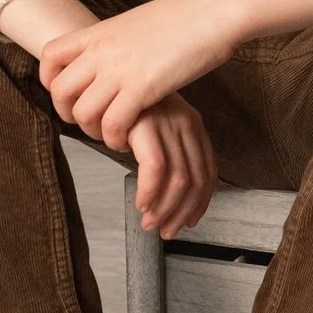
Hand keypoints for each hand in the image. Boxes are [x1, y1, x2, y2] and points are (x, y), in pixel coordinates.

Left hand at [41, 0, 238, 149]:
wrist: (212, 12)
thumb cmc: (186, 18)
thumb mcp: (138, 23)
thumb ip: (118, 41)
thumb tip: (116, 56)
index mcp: (99, 32)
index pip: (50, 55)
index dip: (49, 79)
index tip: (66, 93)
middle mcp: (102, 51)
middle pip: (60, 91)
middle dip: (69, 114)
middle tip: (89, 122)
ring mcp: (119, 70)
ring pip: (83, 113)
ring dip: (94, 131)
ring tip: (112, 134)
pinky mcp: (141, 89)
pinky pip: (112, 124)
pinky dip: (115, 138)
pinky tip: (129, 138)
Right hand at [128, 94, 215, 239]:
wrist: (104, 82)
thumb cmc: (125, 110)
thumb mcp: (153, 131)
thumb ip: (167, 156)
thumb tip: (169, 198)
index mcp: (193, 126)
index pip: (208, 172)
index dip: (200, 203)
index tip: (188, 222)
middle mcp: (186, 124)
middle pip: (196, 180)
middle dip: (181, 212)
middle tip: (166, 231)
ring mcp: (169, 123)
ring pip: (179, 179)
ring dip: (164, 208)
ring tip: (150, 223)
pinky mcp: (148, 124)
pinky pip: (155, 168)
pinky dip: (150, 192)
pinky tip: (140, 203)